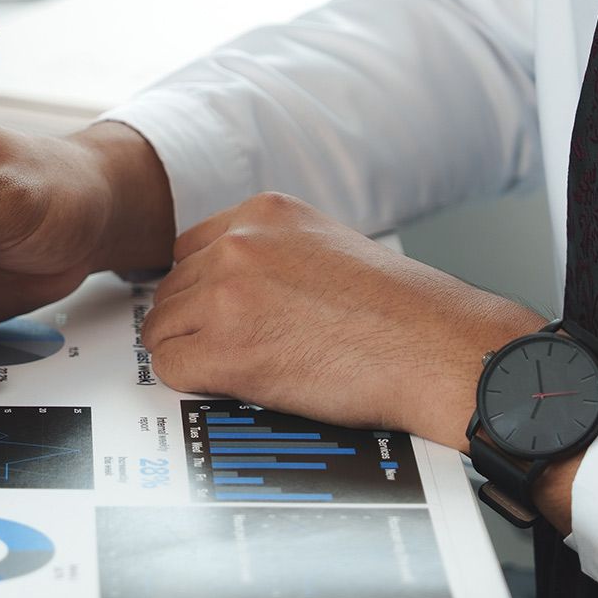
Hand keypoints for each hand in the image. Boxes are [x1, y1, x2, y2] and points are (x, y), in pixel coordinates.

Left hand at [140, 192, 543, 448]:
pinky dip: (195, 382)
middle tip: (236, 348)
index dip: (200, 289)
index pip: (187, 250)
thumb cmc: (398, 310)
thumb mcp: (323, 243)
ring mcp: (226, 294)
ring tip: (244, 368)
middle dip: (194, 323)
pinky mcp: (225, 349)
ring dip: (192, 353)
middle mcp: (238, 244)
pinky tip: (237, 384)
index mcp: (262, 213)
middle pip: (170, 290)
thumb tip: (220, 281)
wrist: (436, 348)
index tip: (219, 314)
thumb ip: (268, 251)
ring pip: (161, 329)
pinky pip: (170, 368)